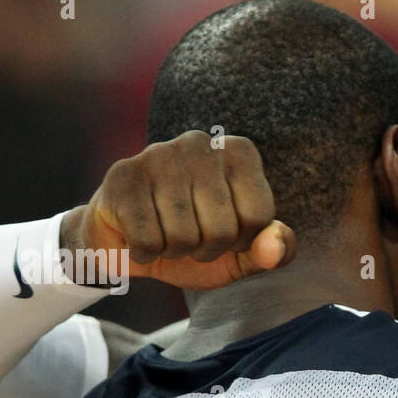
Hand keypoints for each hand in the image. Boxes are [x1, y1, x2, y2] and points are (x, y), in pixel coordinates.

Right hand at [60, 130, 296, 289]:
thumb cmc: (195, 241)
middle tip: (192, 238)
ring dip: (175, 251)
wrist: (128, 242)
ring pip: (183, 237)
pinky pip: (148, 240)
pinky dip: (146, 252)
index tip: (225, 233)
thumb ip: (274, 251)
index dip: (242, 242)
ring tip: (166, 233)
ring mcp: (158, 154)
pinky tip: (139, 234)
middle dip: (207, 250)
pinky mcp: (123, 175)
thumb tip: (275, 248)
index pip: (259, 217)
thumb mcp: (243, 253)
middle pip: (222, 230)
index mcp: (239, 153)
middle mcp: (201, 143)